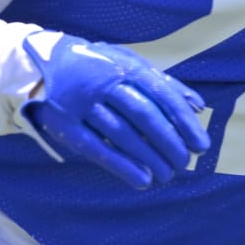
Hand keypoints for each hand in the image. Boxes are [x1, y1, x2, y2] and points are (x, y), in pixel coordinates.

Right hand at [21, 38, 209, 188]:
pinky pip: (96, 148)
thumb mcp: (131, 65)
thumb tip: (199, 106)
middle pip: (144, 115)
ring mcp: (83, 104)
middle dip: (169, 142)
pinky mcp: (65, 124)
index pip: (162, 96)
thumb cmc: (99, 67)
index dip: (184, 122)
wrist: (43, 63)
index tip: (201, 145)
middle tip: (185, 163)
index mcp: (126, 67)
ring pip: (122, 134)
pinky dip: (121, 165)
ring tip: (167, 175)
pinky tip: (142, 180)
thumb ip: (165, 84)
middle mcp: (105, 83)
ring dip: (149, 157)